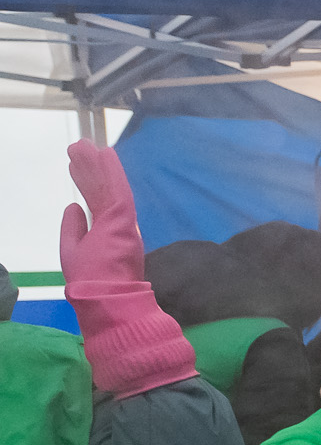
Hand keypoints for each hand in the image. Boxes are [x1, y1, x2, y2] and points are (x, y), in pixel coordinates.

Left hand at [57, 140, 196, 397]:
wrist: (109, 302)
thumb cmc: (92, 284)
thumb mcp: (72, 253)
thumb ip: (73, 230)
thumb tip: (72, 207)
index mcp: (105, 234)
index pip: (94, 203)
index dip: (84, 182)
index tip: (76, 165)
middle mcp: (116, 226)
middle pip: (99, 190)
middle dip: (88, 168)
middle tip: (78, 145)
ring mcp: (121, 222)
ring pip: (106, 186)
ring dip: (95, 164)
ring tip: (82, 143)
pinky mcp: (123, 221)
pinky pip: (116, 190)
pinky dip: (110, 172)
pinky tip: (104, 153)